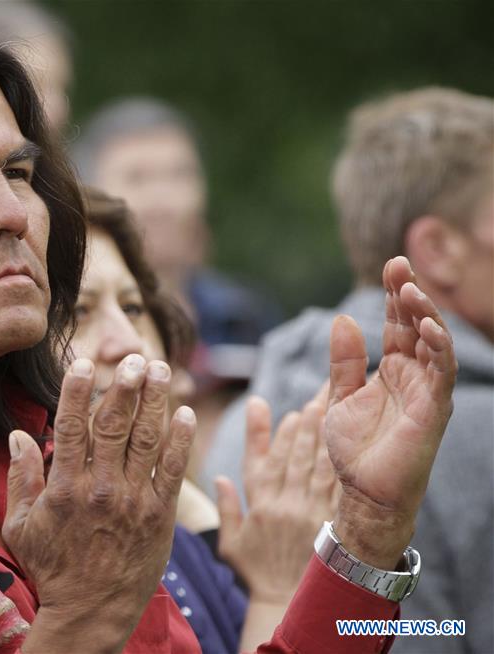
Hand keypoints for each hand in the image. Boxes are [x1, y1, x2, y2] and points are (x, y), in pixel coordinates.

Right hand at [2, 354, 194, 652]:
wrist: (91, 612)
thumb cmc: (52, 568)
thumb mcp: (20, 526)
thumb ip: (21, 477)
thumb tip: (18, 434)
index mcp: (64, 488)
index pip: (71, 428)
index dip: (77, 391)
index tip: (83, 363)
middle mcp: (100, 489)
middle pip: (114, 426)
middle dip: (125, 387)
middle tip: (134, 357)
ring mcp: (133, 501)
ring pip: (146, 440)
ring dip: (154, 401)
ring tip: (159, 368)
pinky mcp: (160, 516)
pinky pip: (172, 471)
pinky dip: (179, 440)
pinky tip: (184, 412)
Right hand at [215, 385, 338, 602]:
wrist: (289, 602)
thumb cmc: (257, 572)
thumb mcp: (232, 542)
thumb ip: (226, 508)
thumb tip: (219, 478)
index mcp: (258, 506)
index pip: (262, 462)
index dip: (270, 433)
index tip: (277, 410)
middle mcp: (283, 504)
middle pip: (293, 455)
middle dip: (304, 423)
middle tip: (315, 395)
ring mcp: (308, 512)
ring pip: (315, 464)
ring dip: (322, 434)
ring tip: (329, 407)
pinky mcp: (330, 521)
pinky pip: (336, 485)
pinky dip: (338, 460)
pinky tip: (344, 442)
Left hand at [326, 256, 456, 567]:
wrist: (363, 493)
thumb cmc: (354, 449)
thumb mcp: (340, 396)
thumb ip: (344, 361)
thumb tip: (343, 319)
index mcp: (391, 369)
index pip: (397, 323)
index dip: (394, 294)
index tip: (391, 265)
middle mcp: (414, 375)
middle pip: (417, 325)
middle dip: (409, 293)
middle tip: (399, 264)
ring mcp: (427, 390)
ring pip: (434, 342)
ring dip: (425, 314)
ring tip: (410, 289)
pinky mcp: (434, 408)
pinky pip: (441, 371)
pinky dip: (437, 347)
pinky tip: (425, 327)